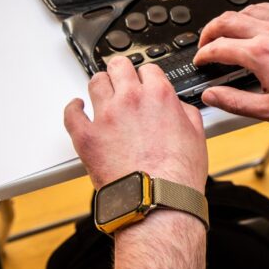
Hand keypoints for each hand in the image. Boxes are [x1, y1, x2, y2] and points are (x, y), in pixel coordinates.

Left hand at [64, 57, 207, 192]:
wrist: (157, 202)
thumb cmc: (178, 176)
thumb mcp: (197, 136)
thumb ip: (185, 112)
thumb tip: (177, 107)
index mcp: (159, 96)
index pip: (149, 69)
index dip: (148, 76)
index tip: (146, 82)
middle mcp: (131, 99)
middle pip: (119, 67)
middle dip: (122, 72)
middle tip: (123, 81)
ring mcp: (106, 116)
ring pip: (95, 82)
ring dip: (101, 85)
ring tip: (103, 94)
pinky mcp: (86, 136)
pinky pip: (71, 113)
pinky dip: (74, 108)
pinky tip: (78, 107)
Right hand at [193, 3, 268, 129]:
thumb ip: (236, 103)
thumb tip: (212, 97)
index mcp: (261, 54)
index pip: (218, 47)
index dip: (203, 55)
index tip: (200, 62)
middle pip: (227, 21)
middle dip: (209, 32)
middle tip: (205, 44)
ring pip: (248, 9)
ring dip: (231, 19)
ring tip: (226, 32)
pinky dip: (255, 12)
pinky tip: (256, 21)